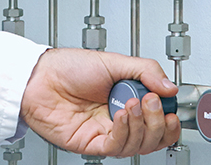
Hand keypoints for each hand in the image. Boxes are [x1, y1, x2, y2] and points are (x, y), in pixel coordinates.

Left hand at [18, 48, 180, 157]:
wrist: (39, 76)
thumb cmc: (68, 67)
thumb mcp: (114, 61)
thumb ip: (146, 71)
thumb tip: (171, 88)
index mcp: (127, 101)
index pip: (158, 120)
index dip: (168, 119)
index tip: (170, 106)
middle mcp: (118, 120)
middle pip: (152, 138)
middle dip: (158, 122)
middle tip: (151, 102)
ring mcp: (105, 133)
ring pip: (137, 146)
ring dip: (141, 126)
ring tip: (133, 103)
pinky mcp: (90, 144)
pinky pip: (115, 147)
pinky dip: (124, 132)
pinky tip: (121, 115)